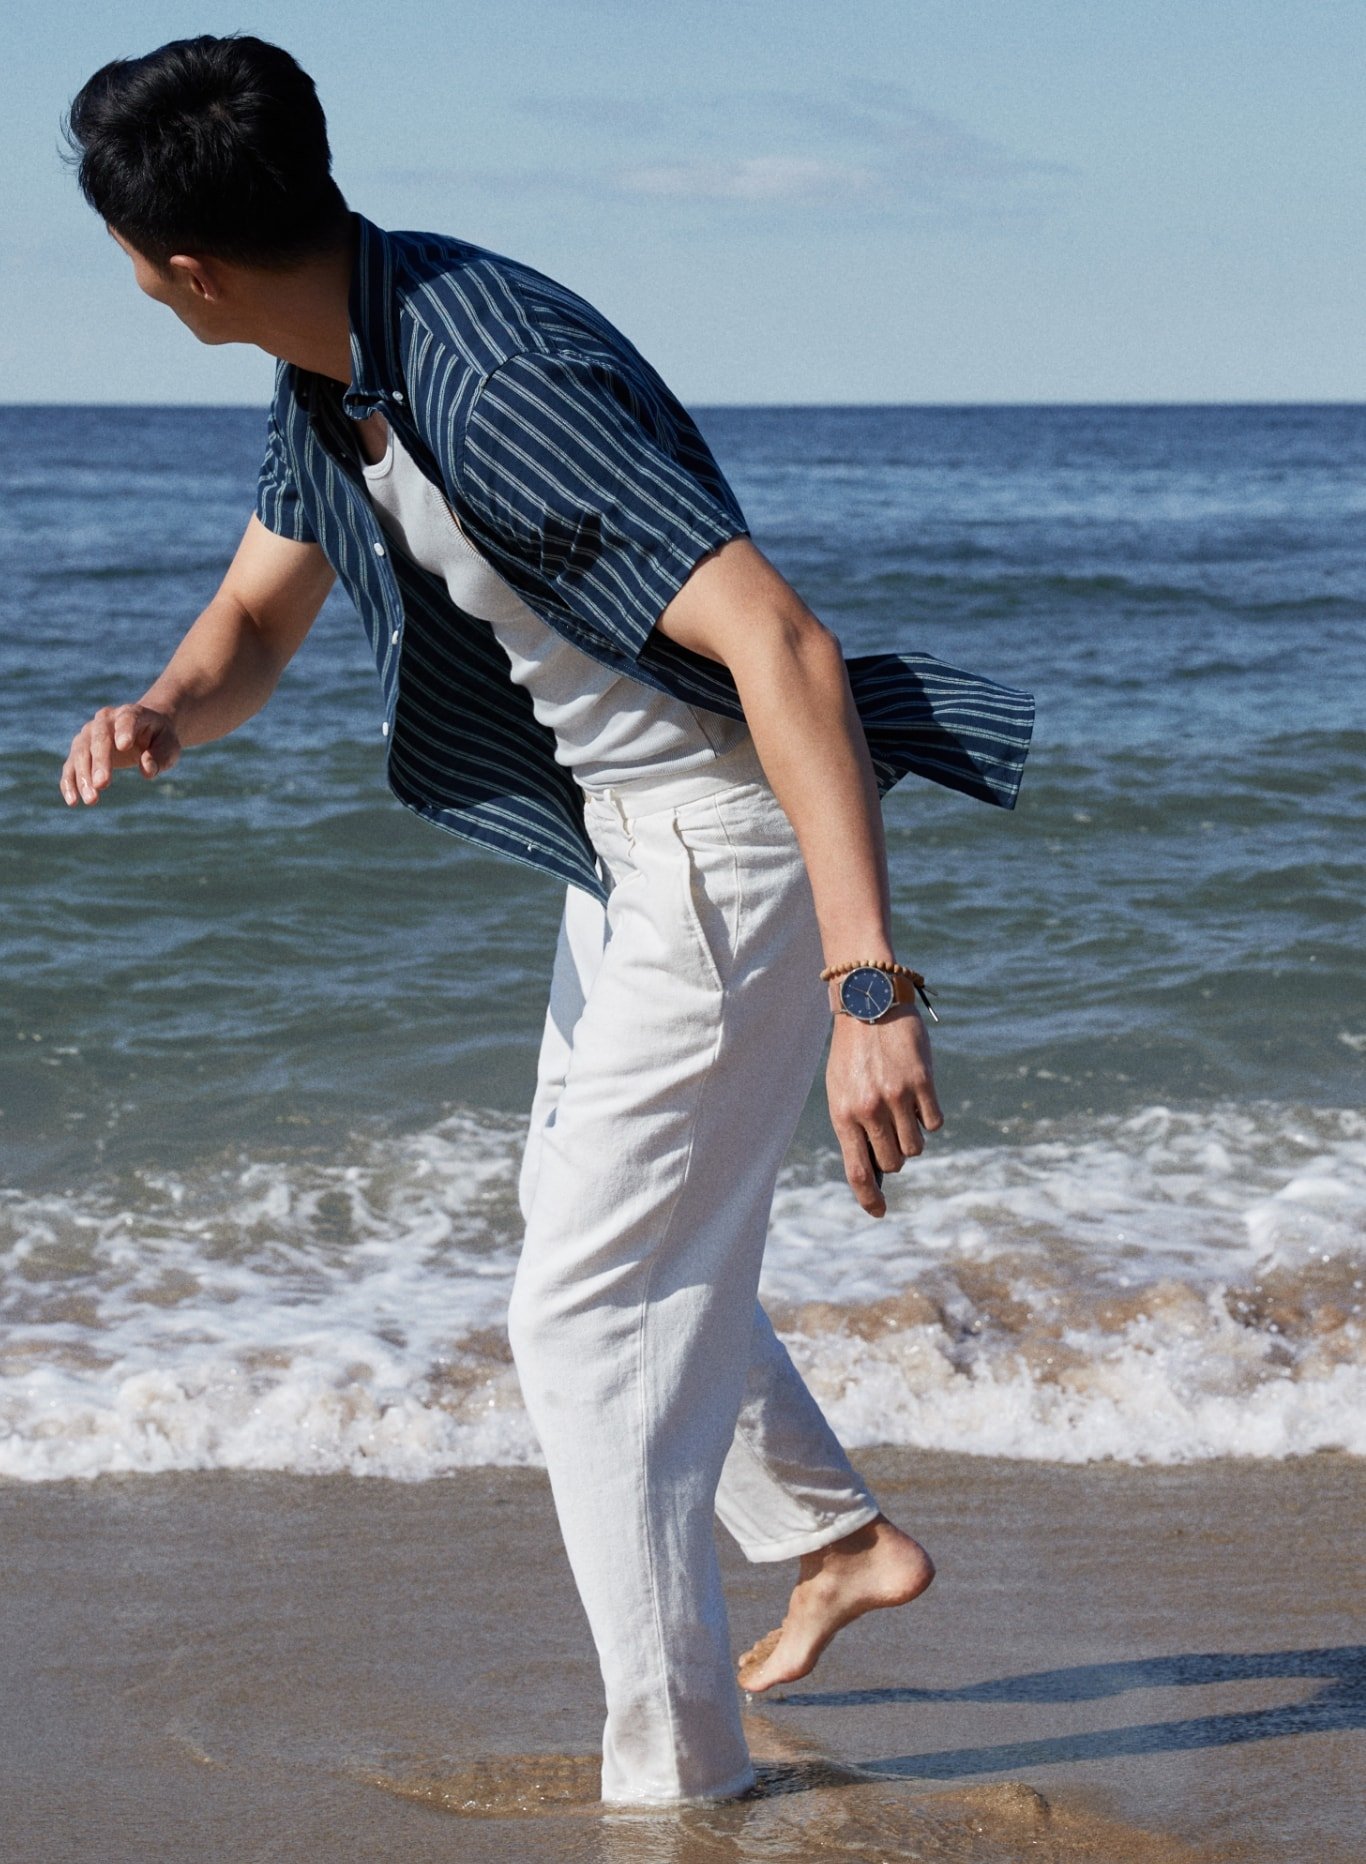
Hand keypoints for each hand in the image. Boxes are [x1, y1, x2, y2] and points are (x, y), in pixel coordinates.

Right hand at [60, 704, 181, 805]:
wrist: (146, 729)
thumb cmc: (160, 738)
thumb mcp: (169, 746)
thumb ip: (160, 756)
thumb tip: (147, 771)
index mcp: (131, 714)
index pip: (126, 719)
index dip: (124, 731)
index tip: (124, 745)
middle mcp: (105, 720)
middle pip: (99, 739)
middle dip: (99, 762)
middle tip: (103, 784)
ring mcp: (89, 734)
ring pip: (80, 753)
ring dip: (83, 777)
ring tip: (92, 800)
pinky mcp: (80, 751)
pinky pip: (70, 766)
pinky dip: (69, 783)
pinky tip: (72, 801)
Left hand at [827, 1007, 943, 1217]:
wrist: (869, 1002)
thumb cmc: (853, 1052)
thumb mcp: (841, 1088)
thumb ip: (855, 1125)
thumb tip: (877, 1165)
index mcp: (843, 1114)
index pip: (857, 1169)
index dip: (869, 1197)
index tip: (878, 1212)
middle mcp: (868, 1109)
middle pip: (893, 1162)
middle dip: (895, 1156)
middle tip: (891, 1132)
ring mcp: (896, 1097)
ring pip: (916, 1147)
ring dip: (913, 1137)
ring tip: (904, 1111)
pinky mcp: (922, 1083)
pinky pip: (934, 1123)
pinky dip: (929, 1117)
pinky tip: (919, 1096)